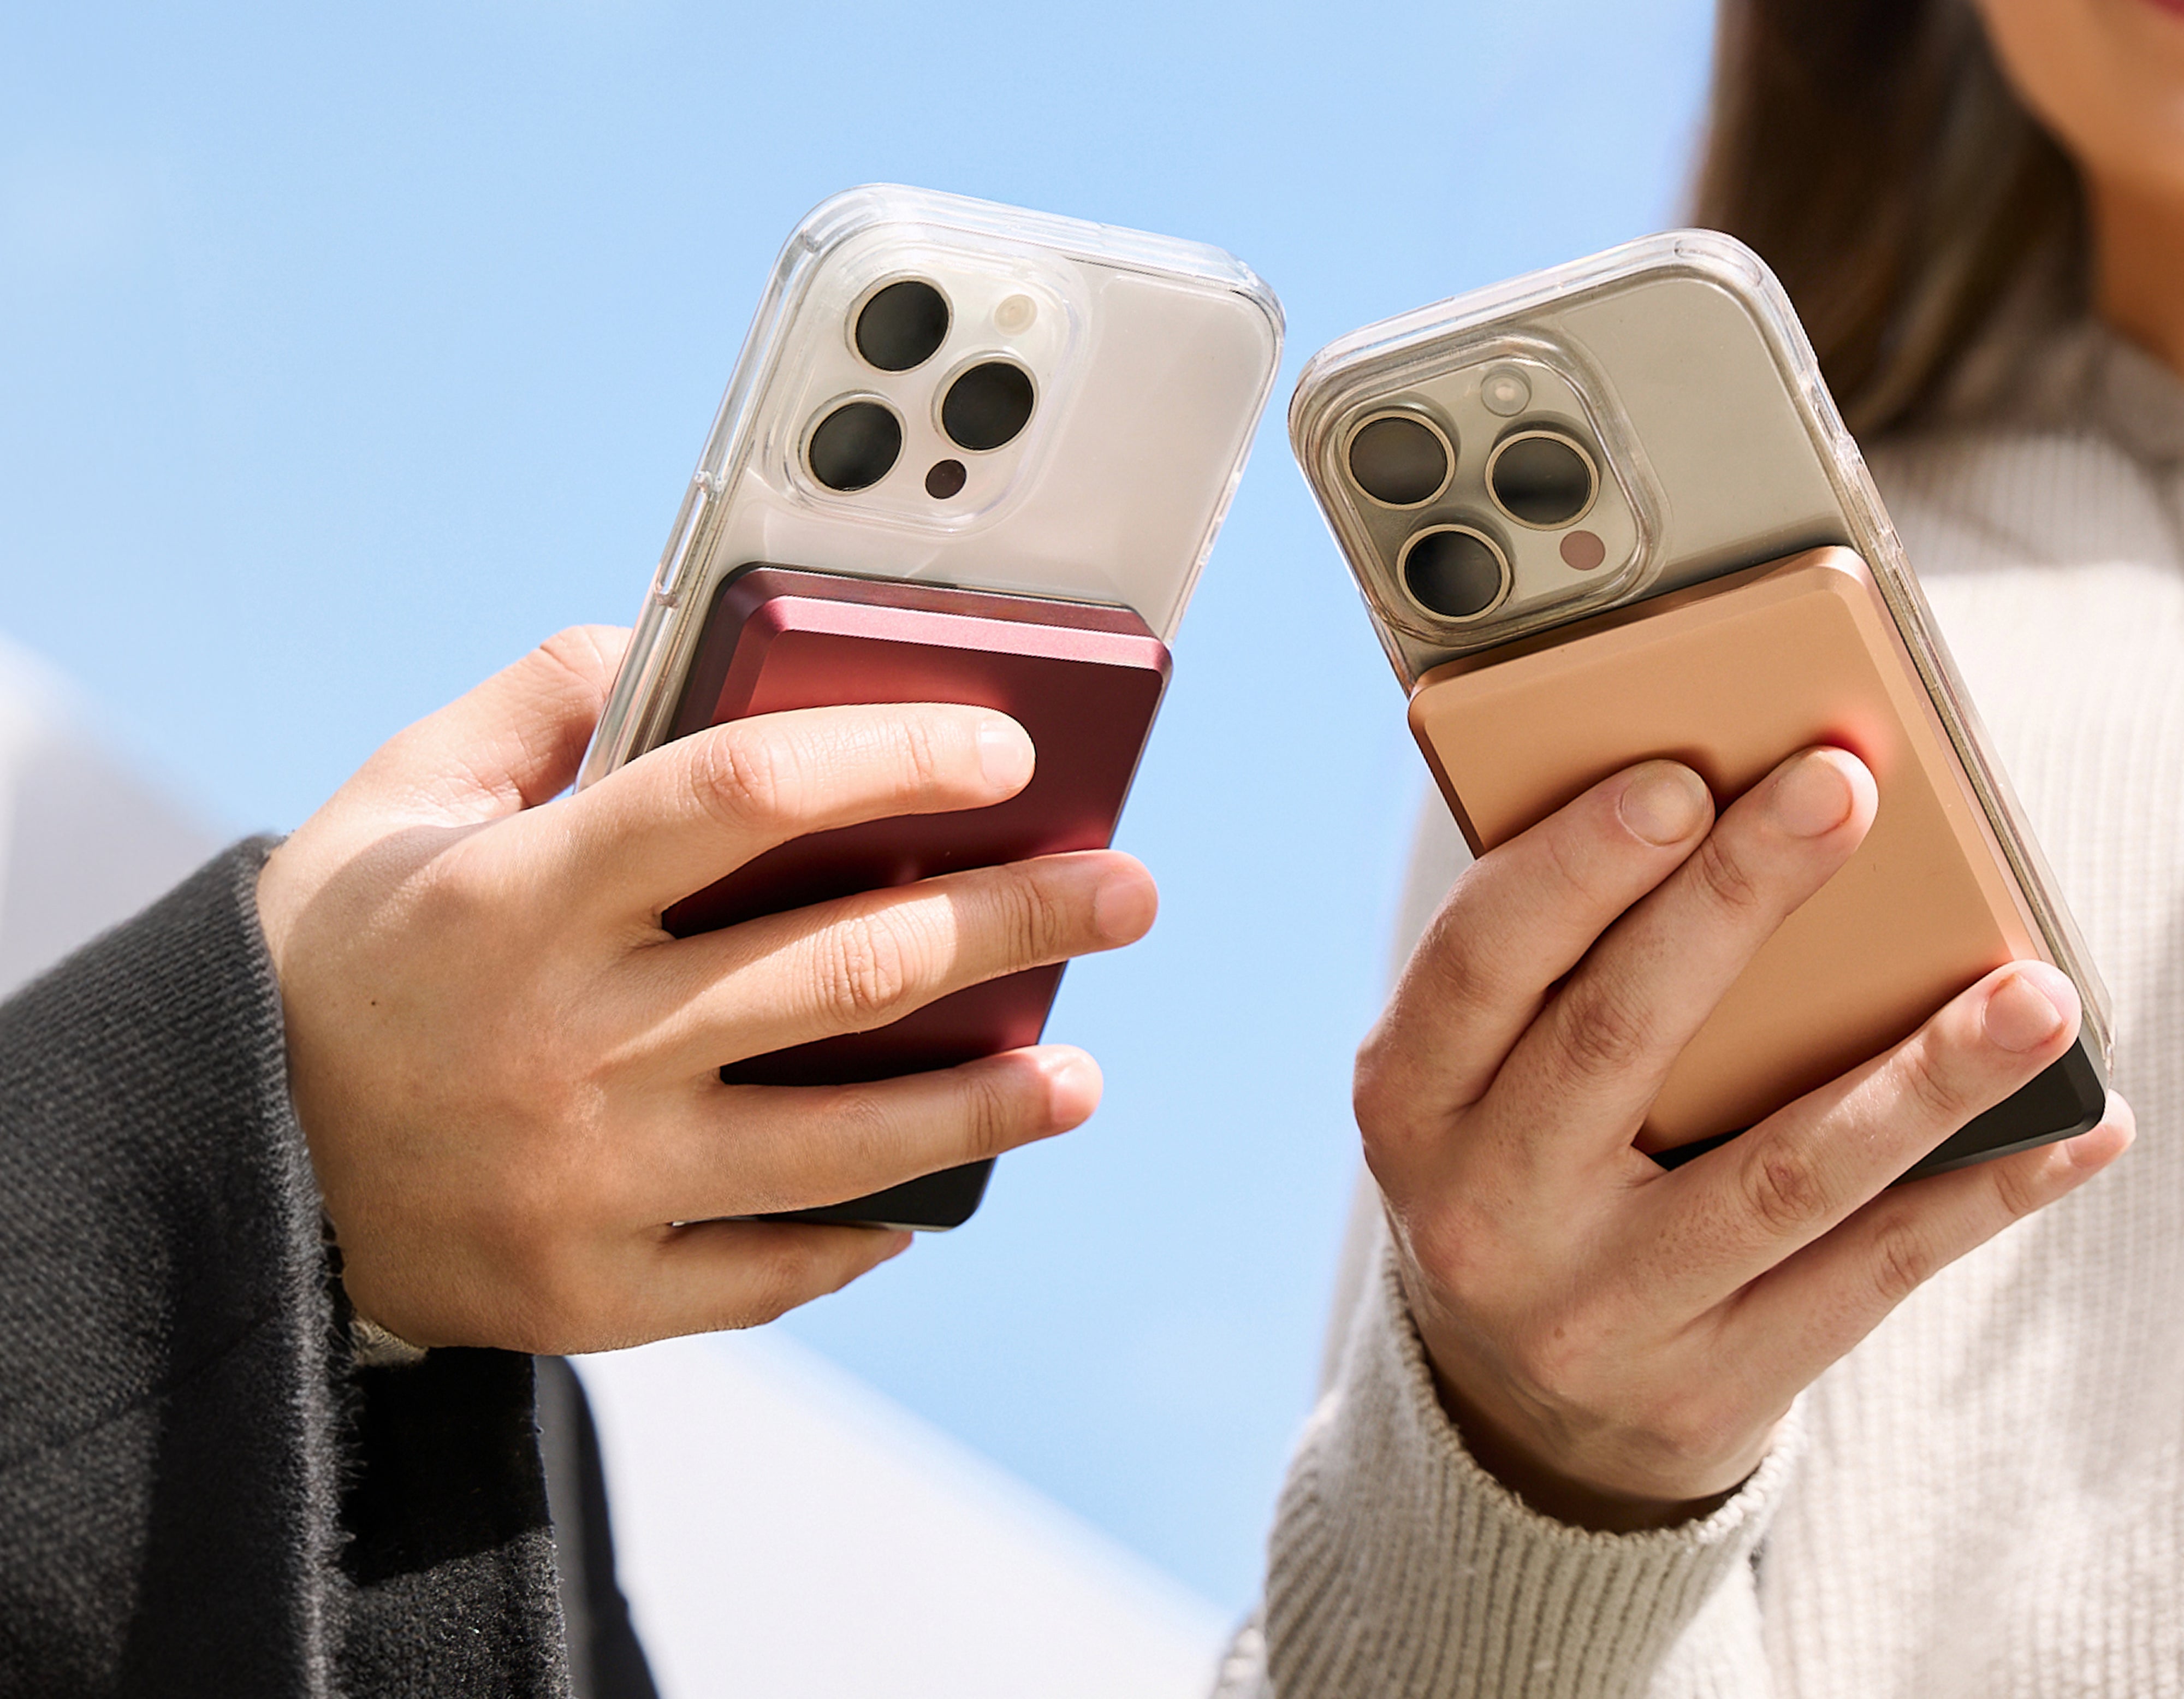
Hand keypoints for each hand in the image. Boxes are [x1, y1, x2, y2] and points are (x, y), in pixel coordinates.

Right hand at [256, 627, 1156, 1353]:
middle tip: (1125, 893)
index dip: (888, 756)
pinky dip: (863, 1232)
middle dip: (1011, 923)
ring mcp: (588, 1179)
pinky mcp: (593, 1289)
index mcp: (518, 896)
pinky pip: (768, 1269)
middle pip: (842, 967)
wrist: (231, 1164)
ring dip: (985, 1103)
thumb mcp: (392, 804)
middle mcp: (567, 1038)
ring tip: (1079, 1073)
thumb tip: (664, 641)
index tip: (1007, 749)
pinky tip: (938, 1197)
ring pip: (841, 1140)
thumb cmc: (337, 960)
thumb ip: (531, 706)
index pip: (739, 795)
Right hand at [1356, 750, 2131, 1530]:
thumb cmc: (1522, 1167)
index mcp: (1407, 1102)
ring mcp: (1595, 1313)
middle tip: (1842, 794)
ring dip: (1921, 1076)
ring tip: (2037, 993)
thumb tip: (1728, 814)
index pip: (1479, 963)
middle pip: (1618, 1038)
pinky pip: (1867, 1280)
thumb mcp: (1476, 1077)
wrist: (1524, 1402)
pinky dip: (1979, 1196)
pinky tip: (2073, 1127)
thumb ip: (1555, 966)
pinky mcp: (1706, 1390)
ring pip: (1779, 1175)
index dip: (1574, 867)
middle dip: (1734, 902)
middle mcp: (1482, 1212)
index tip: (1681, 778)